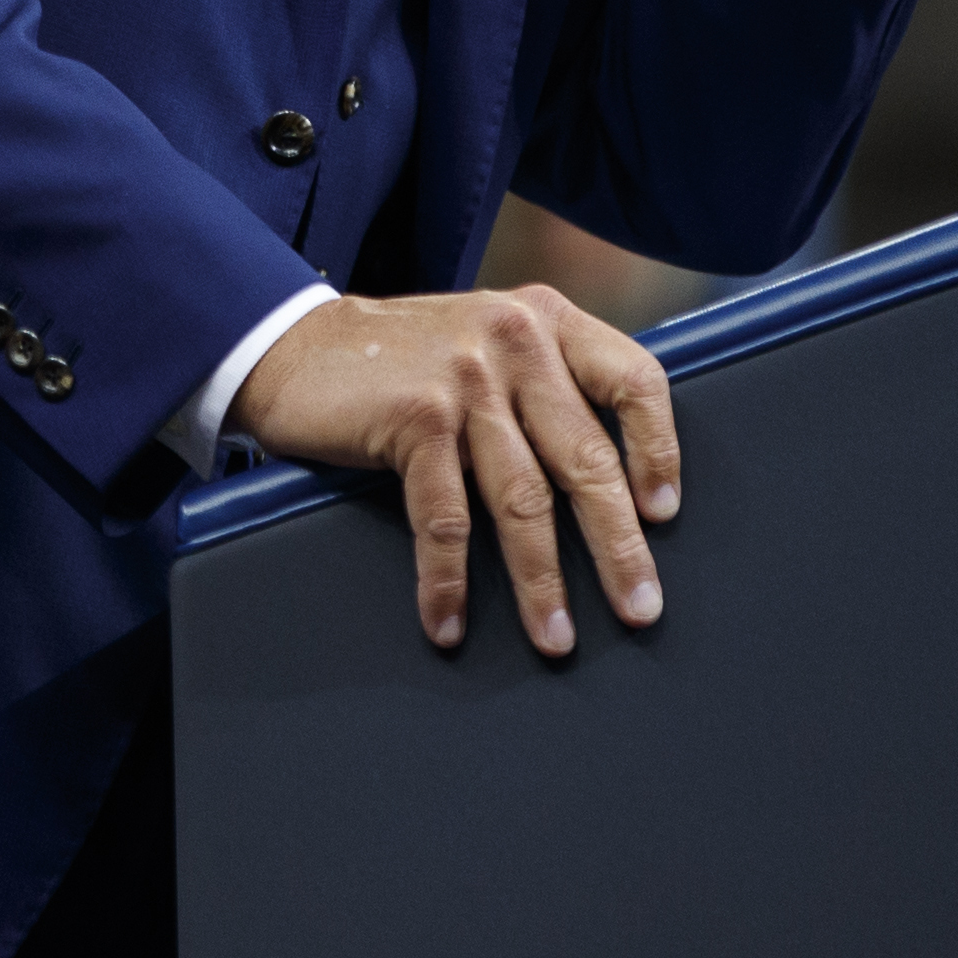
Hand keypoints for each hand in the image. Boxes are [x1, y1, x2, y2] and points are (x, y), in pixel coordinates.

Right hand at [224, 282, 678, 656]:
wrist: (293, 345)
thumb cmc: (403, 359)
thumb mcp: (488, 340)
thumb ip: (545, 380)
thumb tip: (612, 478)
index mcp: (547, 319)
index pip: (635, 380)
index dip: (658, 450)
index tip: (664, 514)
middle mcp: (516, 339)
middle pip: (587, 457)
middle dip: (617, 545)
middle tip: (639, 607)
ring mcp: (464, 377)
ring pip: (523, 499)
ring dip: (541, 581)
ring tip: (556, 638)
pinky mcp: (415, 417)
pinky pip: (445, 517)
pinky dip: (448, 579)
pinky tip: (450, 622)